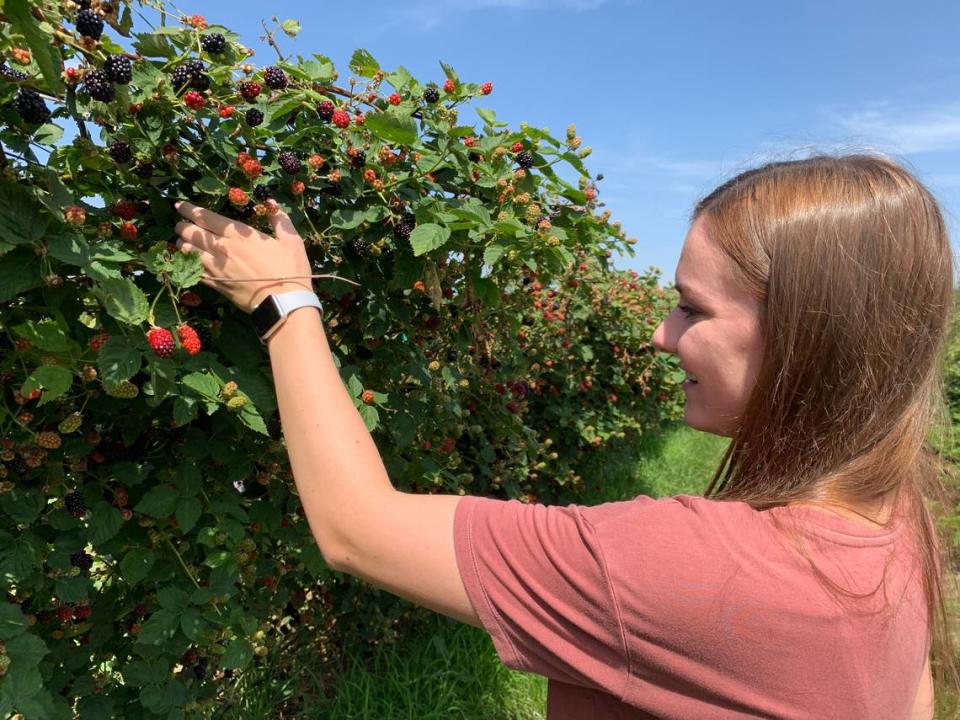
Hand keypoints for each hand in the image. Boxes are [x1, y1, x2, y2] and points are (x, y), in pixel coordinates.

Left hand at [173, 200, 313, 312]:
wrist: (283, 303)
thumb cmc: (289, 270)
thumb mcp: (291, 240)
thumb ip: (279, 219)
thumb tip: (270, 202)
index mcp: (238, 234)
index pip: (205, 217)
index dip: (190, 209)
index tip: (180, 205)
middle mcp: (221, 248)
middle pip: (190, 233)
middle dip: (182, 226)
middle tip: (181, 224)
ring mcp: (216, 268)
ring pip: (188, 251)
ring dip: (183, 245)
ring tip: (183, 242)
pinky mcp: (216, 284)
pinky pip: (194, 271)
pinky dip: (187, 264)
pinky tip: (187, 262)